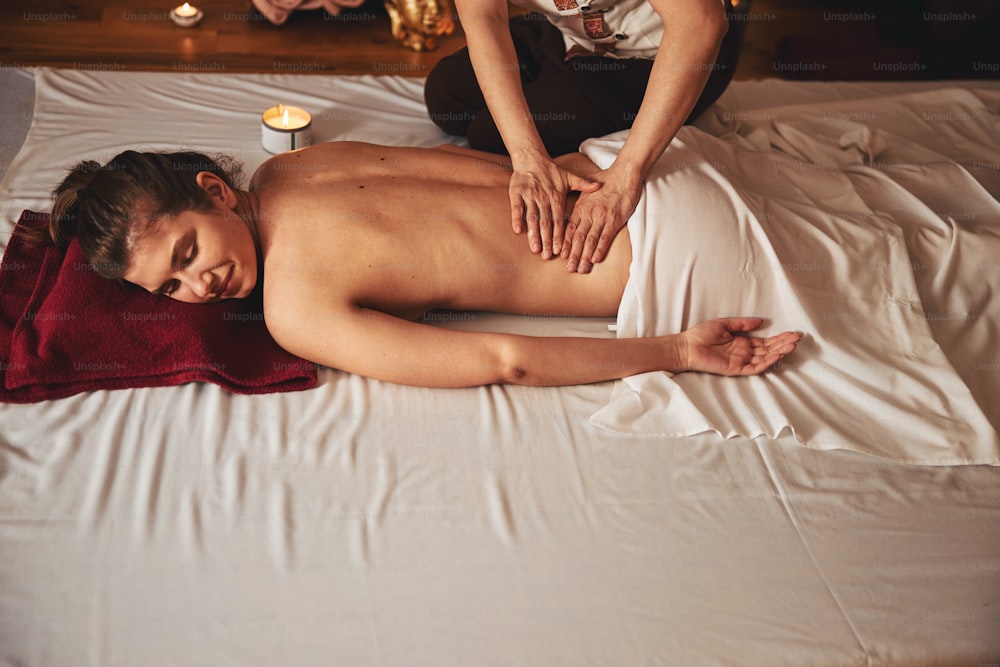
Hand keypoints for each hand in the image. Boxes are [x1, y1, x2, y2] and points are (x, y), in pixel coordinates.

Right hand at [509, 152, 599, 259]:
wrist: (531, 157)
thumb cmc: (551, 169)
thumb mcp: (569, 176)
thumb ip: (583, 184)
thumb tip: (599, 187)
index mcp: (556, 196)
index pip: (559, 220)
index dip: (559, 235)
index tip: (559, 250)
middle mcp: (543, 198)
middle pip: (546, 222)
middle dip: (546, 240)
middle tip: (547, 256)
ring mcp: (530, 196)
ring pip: (532, 217)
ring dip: (533, 234)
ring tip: (535, 249)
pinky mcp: (516, 193)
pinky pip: (517, 207)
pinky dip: (517, 218)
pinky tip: (517, 231)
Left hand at [562, 169, 641, 272]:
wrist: (625, 174)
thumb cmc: (607, 179)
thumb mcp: (587, 186)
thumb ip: (578, 197)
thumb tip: (570, 196)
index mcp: (581, 206)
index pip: (569, 229)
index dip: (565, 244)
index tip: (561, 256)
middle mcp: (589, 213)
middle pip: (578, 238)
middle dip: (573, 255)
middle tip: (569, 269)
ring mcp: (602, 217)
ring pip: (590, 241)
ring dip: (585, 257)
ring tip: (581, 269)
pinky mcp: (615, 220)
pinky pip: (605, 237)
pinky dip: (599, 250)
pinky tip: (595, 260)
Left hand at [681, 318, 802, 375]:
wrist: (686, 346)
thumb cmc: (701, 335)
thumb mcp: (724, 324)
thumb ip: (743, 324)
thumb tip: (761, 321)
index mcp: (742, 343)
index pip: (765, 342)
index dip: (779, 338)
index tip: (792, 333)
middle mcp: (744, 353)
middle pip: (769, 350)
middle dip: (784, 344)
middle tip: (798, 338)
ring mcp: (741, 362)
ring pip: (765, 359)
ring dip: (779, 352)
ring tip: (792, 345)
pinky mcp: (736, 369)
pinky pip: (754, 367)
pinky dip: (766, 362)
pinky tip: (777, 355)